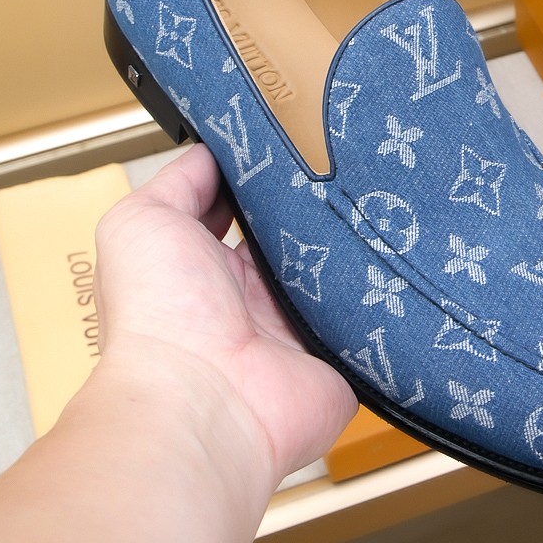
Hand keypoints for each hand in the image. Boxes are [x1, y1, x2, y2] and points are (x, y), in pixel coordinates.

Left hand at [93, 144, 356, 486]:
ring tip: (381, 193)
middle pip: (299, 238)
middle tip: (346, 162)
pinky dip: (383, 288)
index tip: (295, 141)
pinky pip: (373, 312)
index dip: (266, 179)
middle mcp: (253, 300)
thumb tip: (213, 151)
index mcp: (206, 267)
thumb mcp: (143, 221)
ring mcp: (299, 329)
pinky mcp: (341, 355)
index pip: (245, 212)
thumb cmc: (159, 316)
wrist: (205, 401)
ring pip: (340, 269)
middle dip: (317, 206)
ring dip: (353, 242)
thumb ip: (180, 181)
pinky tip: (398, 249)